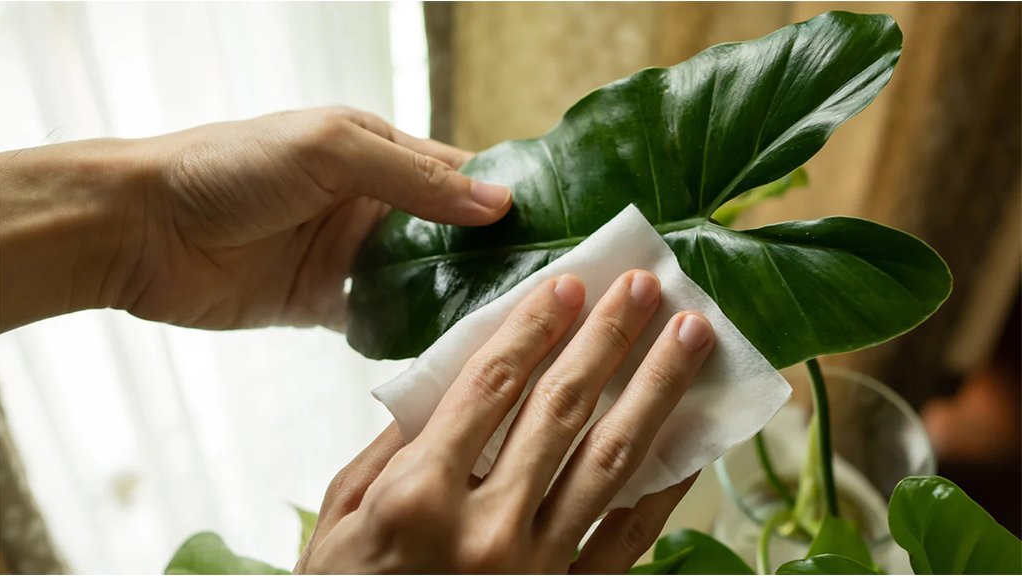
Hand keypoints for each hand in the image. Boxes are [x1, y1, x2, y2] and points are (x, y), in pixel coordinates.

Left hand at [0, 108, 510, 330]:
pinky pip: (381, 320)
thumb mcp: (330, 153)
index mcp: (376, 152)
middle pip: (449, 233)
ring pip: (421, 280)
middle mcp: (369, 203)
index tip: (559, 230)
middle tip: (548, 292)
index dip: (507, 199)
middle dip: (492, 259)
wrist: (140, 230)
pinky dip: (411, 334)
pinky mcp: (323, 302)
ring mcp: (347, 256)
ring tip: (512, 327)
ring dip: (457, 300)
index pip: (460, 174)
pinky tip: (448, 352)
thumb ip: (415, 179)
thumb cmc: (230, 169)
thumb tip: (498, 203)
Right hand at [296, 271, 714, 572]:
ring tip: (691, 338)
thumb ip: (394, 443)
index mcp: (419, 495)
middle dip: (608, 339)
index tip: (570, 282)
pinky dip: (667, 487)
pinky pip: (630, 538)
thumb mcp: (342, 513)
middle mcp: (486, 528)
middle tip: (646, 285)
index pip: (490, 387)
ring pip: (610, 463)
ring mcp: (536, 569)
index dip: (535, 328)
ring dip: (656, 391)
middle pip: (561, 411)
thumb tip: (453, 376)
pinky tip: (694, 439)